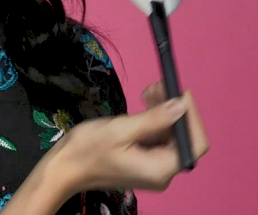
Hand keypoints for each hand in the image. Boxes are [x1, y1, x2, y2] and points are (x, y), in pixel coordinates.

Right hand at [50, 82, 209, 193]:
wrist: (63, 168)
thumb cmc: (87, 150)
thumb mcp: (120, 129)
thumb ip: (154, 119)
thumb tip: (181, 105)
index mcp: (160, 169)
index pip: (194, 144)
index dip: (193, 116)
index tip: (181, 91)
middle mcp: (162, 172)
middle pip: (183, 139)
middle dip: (175, 110)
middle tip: (157, 85)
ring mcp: (152, 168)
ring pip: (170, 136)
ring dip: (164, 112)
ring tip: (148, 91)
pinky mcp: (143, 162)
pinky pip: (157, 139)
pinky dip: (154, 121)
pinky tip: (144, 105)